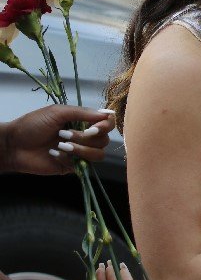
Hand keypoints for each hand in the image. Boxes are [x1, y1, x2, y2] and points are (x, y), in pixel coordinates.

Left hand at [0, 106, 115, 174]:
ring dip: (80, 149)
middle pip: (104, 141)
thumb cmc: (32, 125)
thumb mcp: (57, 112)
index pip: (107, 124)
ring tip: (60, 145)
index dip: (105, 126)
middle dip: (86, 138)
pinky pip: (83, 166)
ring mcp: (79, 153)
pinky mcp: (72, 167)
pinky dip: (68, 158)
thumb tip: (107, 113)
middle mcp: (84, 137)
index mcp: (82, 121)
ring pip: (98, 155)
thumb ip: (83, 113)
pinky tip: (53, 154)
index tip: (94, 127)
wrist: (14, 145)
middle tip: (64, 134)